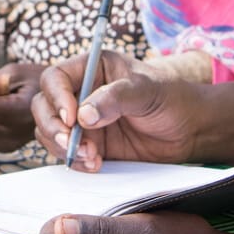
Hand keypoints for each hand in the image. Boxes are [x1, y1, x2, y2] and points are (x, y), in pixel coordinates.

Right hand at [33, 51, 206, 169]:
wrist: (189, 130)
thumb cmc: (171, 99)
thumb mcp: (146, 90)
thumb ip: (115, 98)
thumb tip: (83, 116)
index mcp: (92, 69)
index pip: (56, 78)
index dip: (56, 97)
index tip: (72, 118)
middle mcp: (81, 93)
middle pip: (44, 106)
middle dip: (53, 126)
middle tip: (72, 143)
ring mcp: (83, 121)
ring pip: (49, 131)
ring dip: (64, 147)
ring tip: (91, 156)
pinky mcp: (89, 145)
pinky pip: (66, 153)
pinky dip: (75, 161)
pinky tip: (96, 164)